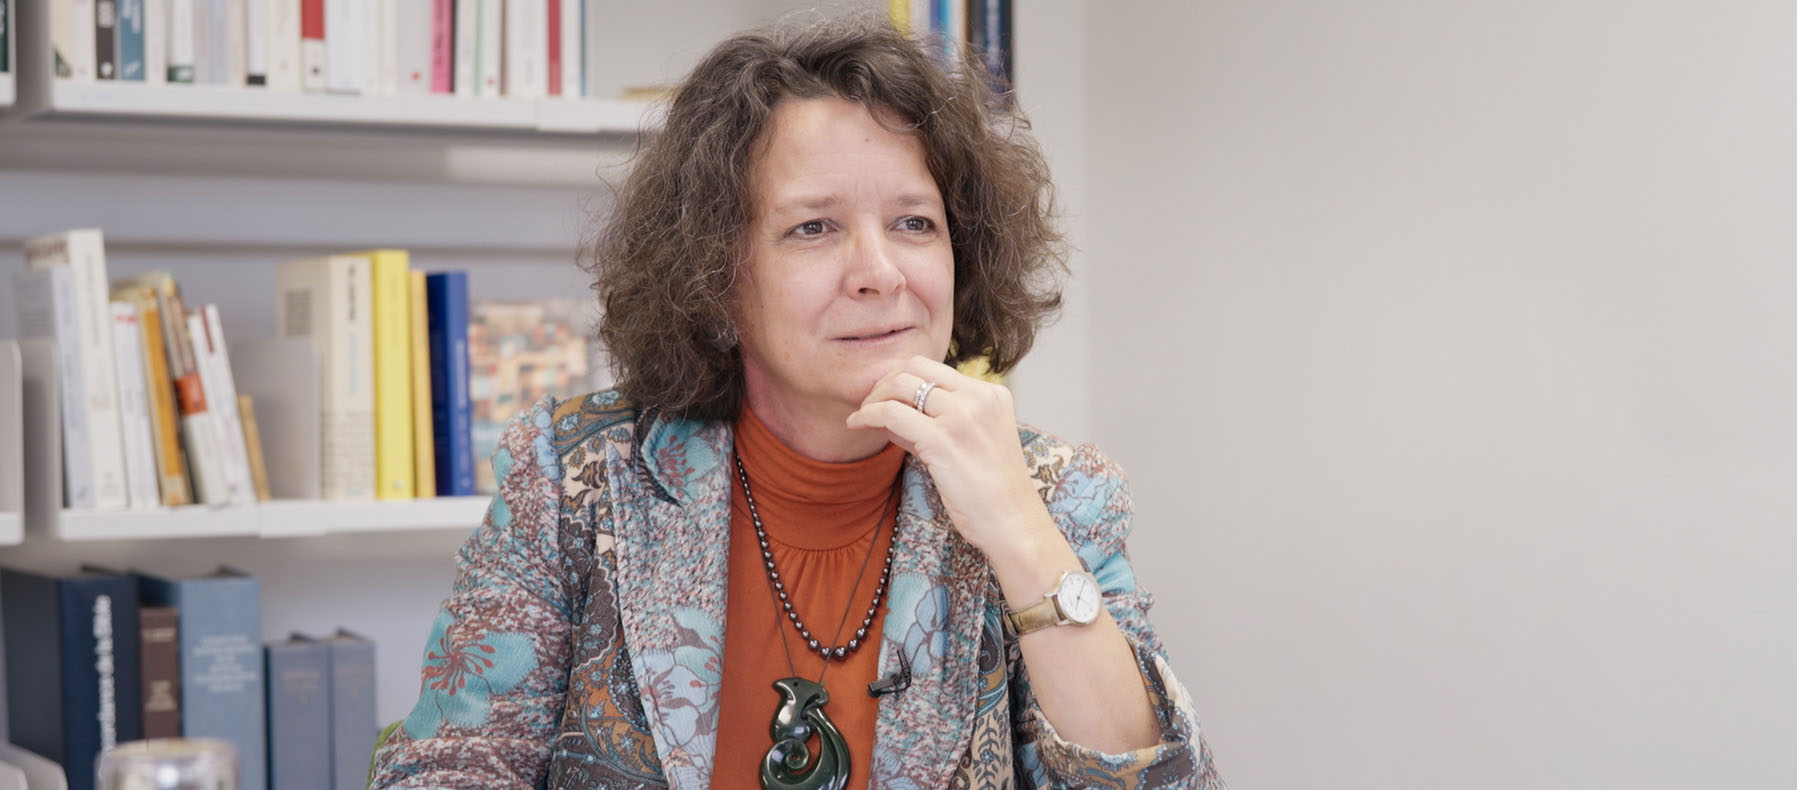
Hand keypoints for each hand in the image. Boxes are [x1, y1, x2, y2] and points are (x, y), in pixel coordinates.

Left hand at [845, 356, 1051, 553]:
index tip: (886, 398)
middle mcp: (979, 398)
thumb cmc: (993, 493)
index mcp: (992, 394)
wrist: (1014, 524)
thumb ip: (938, 423)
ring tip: (862, 416)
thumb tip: (891, 412)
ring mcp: (961, 417)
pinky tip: (856, 424)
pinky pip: (891, 413)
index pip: (936, 368)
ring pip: (900, 385)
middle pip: (916, 367)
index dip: (904, 379)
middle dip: (886, 382)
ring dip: (873, 397)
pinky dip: (867, 415)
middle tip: (870, 404)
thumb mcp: (974, 444)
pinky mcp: (942, 440)